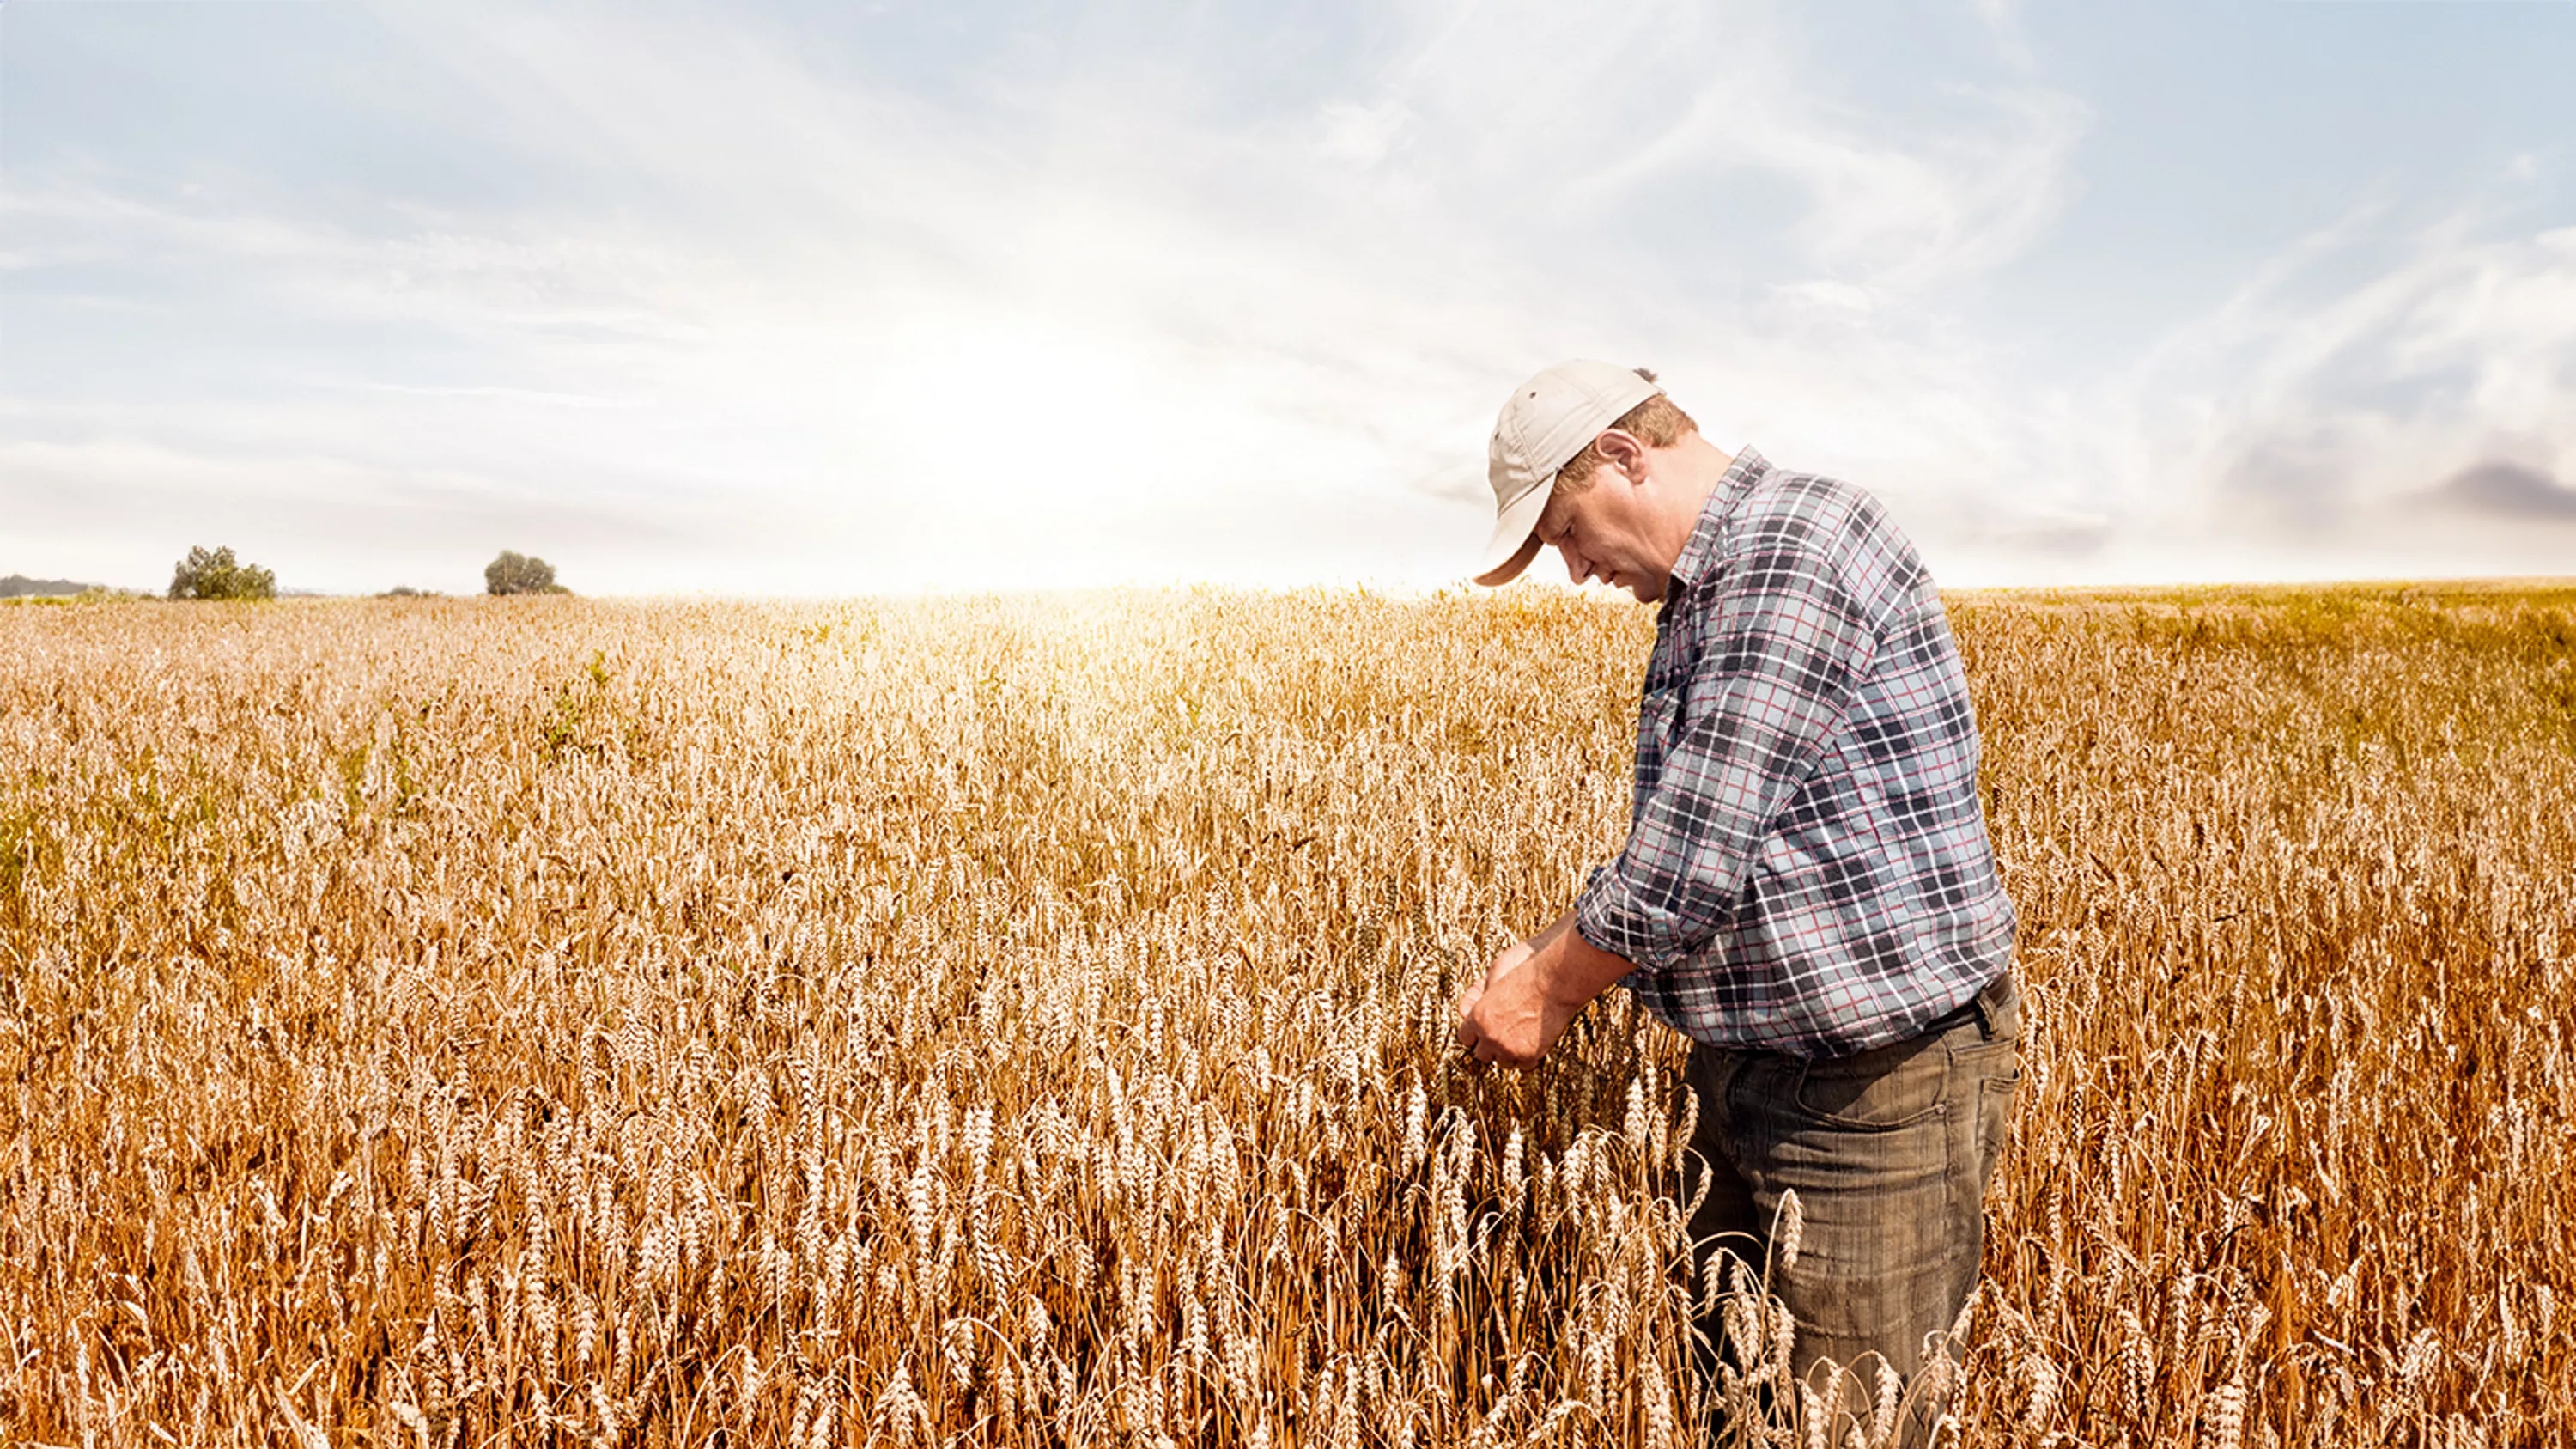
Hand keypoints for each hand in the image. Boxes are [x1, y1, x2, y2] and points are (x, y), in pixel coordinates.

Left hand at [1454, 939, 1577, 1070]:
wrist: (1553, 984)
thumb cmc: (1526, 977)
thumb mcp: (1494, 986)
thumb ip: (1482, 1004)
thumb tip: (1476, 1018)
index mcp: (1477, 1017)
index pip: (1465, 1038)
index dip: (1476, 1035)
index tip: (1484, 1033)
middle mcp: (1489, 1035)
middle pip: (1481, 1055)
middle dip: (1490, 1047)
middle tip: (1503, 1039)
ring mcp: (1508, 1047)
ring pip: (1502, 1063)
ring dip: (1509, 1054)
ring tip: (1519, 1041)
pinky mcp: (1528, 1055)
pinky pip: (1522, 1066)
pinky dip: (1527, 1059)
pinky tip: (1532, 1046)